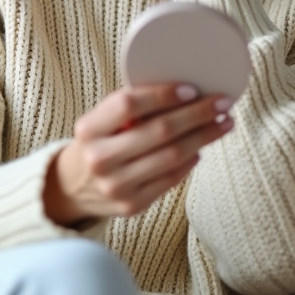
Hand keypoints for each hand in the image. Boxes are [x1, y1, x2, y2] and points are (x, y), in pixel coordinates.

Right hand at [43, 83, 234, 226]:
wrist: (72, 187)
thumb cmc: (96, 143)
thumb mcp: (100, 121)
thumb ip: (130, 108)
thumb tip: (184, 91)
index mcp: (88, 129)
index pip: (129, 104)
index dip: (163, 95)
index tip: (192, 88)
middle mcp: (100, 158)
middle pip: (160, 132)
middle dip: (197, 115)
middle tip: (222, 103)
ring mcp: (116, 185)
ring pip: (172, 156)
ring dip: (203, 137)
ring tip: (223, 124)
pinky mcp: (131, 205)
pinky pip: (171, 179)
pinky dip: (190, 160)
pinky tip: (201, 147)